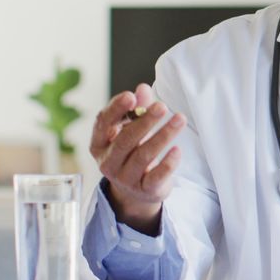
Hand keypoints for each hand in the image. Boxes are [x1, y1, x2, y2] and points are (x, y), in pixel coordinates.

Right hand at [89, 83, 184, 234]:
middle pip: (125, 140)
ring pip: (143, 156)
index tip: (130, 96)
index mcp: (99, 143)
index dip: (116, 109)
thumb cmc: (132, 152)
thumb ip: (137, 109)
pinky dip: (168, 163)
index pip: (103, 123)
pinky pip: (156, 176)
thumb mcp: (131, 130)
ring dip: (163, 136)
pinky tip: (177, 149)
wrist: (137, 191)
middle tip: (162, 106)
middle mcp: (108, 162)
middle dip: (144, 122)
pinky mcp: (145, 190)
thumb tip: (142, 88)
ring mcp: (125, 178)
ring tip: (179, 119)